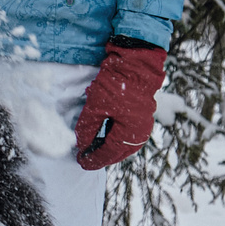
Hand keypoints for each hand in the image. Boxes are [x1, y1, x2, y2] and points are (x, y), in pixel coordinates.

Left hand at [75, 39, 164, 169]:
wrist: (136, 63)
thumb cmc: (116, 84)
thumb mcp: (95, 106)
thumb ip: (87, 127)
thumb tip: (81, 144)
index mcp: (130, 133)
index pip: (109, 153)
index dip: (94, 159)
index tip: (81, 162)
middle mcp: (140, 132)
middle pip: (118, 152)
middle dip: (102, 156)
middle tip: (86, 158)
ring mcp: (143, 124)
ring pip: (124, 144)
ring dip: (109, 148)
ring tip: (93, 148)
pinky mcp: (142, 115)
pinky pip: (128, 134)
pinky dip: (115, 137)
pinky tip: (105, 135)